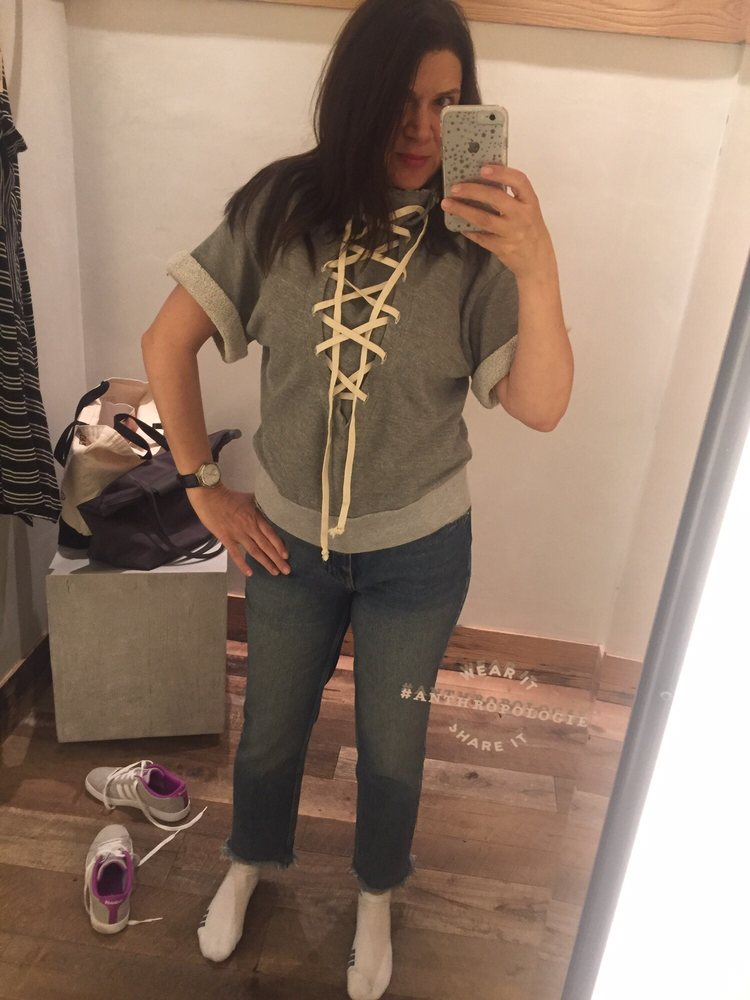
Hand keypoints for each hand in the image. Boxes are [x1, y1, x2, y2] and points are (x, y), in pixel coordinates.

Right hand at [187, 485, 290, 577]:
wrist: (210, 495)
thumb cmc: (228, 495)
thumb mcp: (248, 498)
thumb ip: (257, 507)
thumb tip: (265, 507)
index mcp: (256, 517)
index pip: (271, 534)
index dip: (279, 545)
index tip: (286, 556)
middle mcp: (249, 527)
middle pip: (266, 545)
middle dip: (277, 559)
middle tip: (286, 570)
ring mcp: (238, 534)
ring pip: (255, 551)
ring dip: (266, 563)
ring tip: (274, 572)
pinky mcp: (226, 538)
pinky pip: (236, 554)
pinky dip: (243, 564)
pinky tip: (250, 573)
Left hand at [441, 163, 556, 280]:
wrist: (538, 262)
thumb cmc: (531, 231)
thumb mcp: (529, 211)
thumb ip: (513, 197)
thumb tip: (483, 182)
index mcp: (530, 202)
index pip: (519, 180)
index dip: (501, 172)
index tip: (483, 168)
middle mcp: (522, 216)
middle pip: (495, 197)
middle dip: (472, 190)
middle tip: (454, 188)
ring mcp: (511, 233)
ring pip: (483, 218)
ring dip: (462, 210)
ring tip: (448, 204)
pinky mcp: (502, 248)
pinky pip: (480, 236)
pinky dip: (468, 230)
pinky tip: (459, 224)